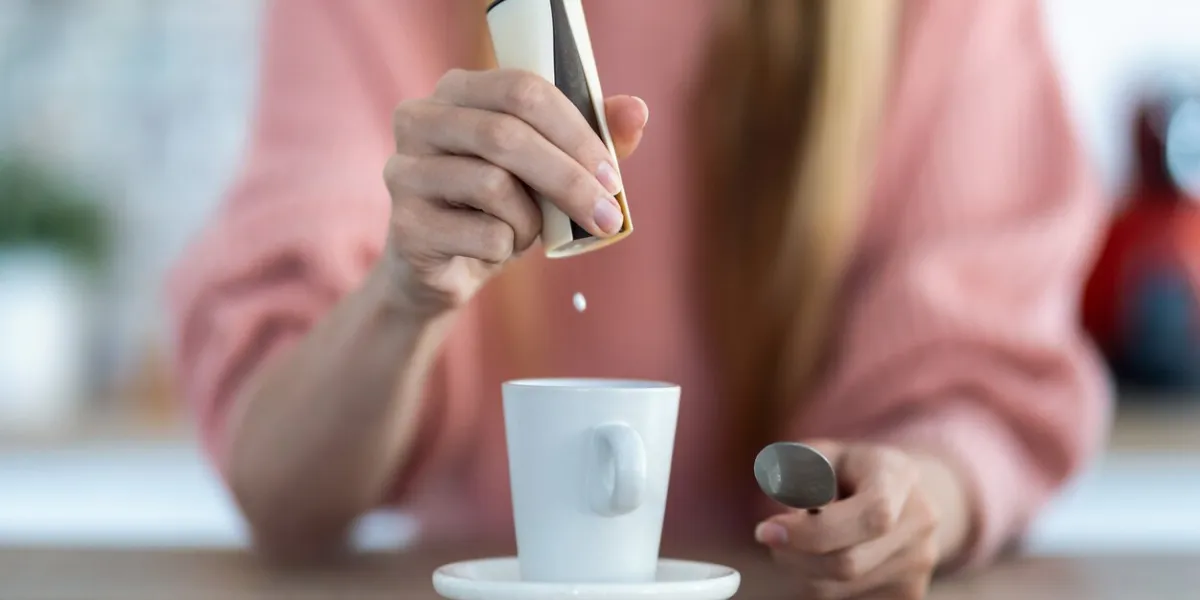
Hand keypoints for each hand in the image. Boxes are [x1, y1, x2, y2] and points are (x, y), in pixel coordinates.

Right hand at [382, 68, 648, 313]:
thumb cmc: (499, 206)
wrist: (444, 268)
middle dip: (568, 179)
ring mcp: (404, 171)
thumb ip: (591, 137)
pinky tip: (494, 248)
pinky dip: (507, 248)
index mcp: (457, 90)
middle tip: (607, 215)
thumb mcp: (547, 168)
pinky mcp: (406, 226)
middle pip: (505, 136)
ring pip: (494, 186)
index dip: (574, 130)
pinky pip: (483, 235)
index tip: (611, 174)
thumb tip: (637, 111)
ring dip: (530, 219)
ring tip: (526, 230)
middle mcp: (419, 120)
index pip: (521, 90)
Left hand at [753, 441, 970, 599]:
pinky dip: (820, 584)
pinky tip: (824, 557)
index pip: (872, 515)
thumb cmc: (848, 471)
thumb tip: (780, 494)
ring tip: (802, 541)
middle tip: (769, 536)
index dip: (815, 531)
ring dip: (801, 571)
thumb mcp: (818, 454)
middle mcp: (918, 522)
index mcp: (898, 475)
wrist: (903, 494)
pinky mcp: (909, 594)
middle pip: (849, 563)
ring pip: (838, 590)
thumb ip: (796, 471)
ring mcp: (919, 562)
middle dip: (795, 556)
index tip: (767, 530)